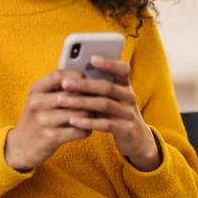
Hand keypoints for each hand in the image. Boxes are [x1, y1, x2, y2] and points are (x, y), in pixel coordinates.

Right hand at [5, 70, 91, 171]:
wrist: (21, 146)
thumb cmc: (36, 119)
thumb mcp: (39, 99)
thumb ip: (57, 89)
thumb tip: (86, 79)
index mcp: (36, 90)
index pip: (58, 75)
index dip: (76, 76)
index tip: (88, 80)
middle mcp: (37, 103)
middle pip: (72, 95)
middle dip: (88, 98)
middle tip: (100, 99)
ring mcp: (43, 121)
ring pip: (78, 113)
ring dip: (90, 115)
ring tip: (95, 115)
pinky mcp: (51, 137)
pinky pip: (78, 130)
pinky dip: (86, 130)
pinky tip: (87, 129)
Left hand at [58, 56, 161, 171]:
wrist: (136, 139)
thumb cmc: (115, 112)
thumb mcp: (110, 98)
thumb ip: (96, 85)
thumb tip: (70, 73)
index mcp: (124, 84)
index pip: (122, 69)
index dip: (109, 63)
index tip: (92, 58)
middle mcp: (128, 96)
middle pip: (107, 87)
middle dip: (84, 84)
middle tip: (65, 83)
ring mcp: (128, 113)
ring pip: (104, 104)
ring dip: (81, 102)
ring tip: (62, 100)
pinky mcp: (125, 130)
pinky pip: (105, 124)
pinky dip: (88, 122)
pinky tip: (73, 121)